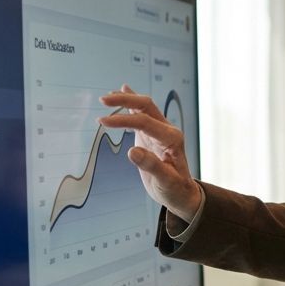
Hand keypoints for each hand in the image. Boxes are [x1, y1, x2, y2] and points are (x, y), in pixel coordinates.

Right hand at [97, 84, 201, 220]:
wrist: (181, 193)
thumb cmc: (175, 189)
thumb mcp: (165, 182)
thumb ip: (151, 166)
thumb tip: (132, 151)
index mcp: (172, 139)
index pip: (144, 122)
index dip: (123, 120)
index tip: (103, 122)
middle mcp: (167, 130)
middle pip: (146, 106)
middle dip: (125, 100)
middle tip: (103, 100)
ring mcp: (160, 130)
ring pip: (144, 107)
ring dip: (126, 99)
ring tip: (107, 97)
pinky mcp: (153, 134)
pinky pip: (142, 113)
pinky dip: (131, 103)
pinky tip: (122, 92)